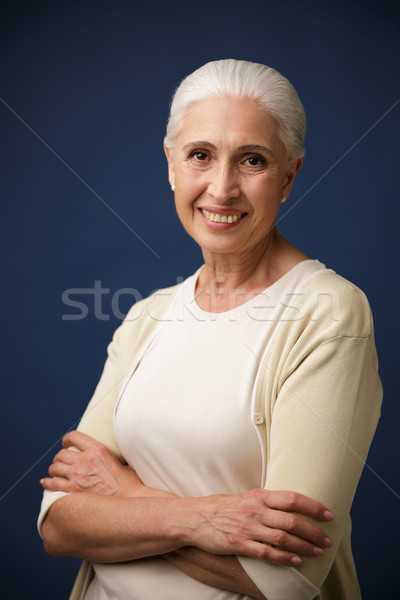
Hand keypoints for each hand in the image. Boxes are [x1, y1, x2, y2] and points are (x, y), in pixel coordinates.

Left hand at [40, 430, 143, 496]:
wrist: (130, 500)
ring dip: (53, 470)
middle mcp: (86, 460)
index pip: (74, 436)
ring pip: (55, 467)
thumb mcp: (118, 460)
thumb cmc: (128, 483)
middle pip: (61, 453)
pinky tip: (46, 483)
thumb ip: (105, 456)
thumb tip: (102, 456)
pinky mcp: (73, 491)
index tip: (65, 444)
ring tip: (55, 473)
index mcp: (98, 449)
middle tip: (61, 462)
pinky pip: (53, 484)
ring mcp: (78, 475)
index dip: (66, 439)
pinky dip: (47, 483)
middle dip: (59, 458)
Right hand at [181, 488, 333, 565]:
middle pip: (292, 520)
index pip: (293, 498)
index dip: (313, 507)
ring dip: (304, 546)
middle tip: (328, 540)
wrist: (194, 517)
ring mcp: (248, 527)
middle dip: (314, 531)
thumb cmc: (221, 507)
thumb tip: (290, 505)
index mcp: (259, 496)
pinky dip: (284, 557)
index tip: (329, 515)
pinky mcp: (239, 543)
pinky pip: (267, 552)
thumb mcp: (245, 497)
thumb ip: (266, 501)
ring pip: (283, 537)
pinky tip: (296, 561)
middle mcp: (256, 510)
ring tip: (318, 552)